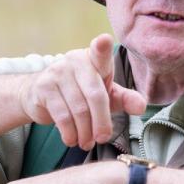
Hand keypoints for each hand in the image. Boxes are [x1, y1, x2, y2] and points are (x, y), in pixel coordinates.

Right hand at [20, 34, 145, 149]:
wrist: (42, 95)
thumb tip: (141, 107)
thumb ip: (125, 99)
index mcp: (95, 58)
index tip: (104, 40)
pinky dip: (70, 133)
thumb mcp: (106, 94)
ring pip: (78, 110)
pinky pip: (62, 116)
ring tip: (87, 143)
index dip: (102, 46)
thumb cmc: (81, 92)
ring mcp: (57, 72)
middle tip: (102, 138)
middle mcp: (75, 60)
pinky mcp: (43, 87)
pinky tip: (72, 139)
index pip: (100, 52)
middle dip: (101, 122)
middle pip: (95, 95)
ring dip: (85, 132)